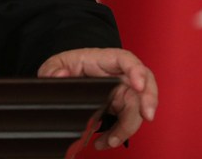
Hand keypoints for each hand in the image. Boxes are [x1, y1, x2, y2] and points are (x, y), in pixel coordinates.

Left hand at [37, 47, 156, 150]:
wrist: (71, 76)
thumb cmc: (69, 65)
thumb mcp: (55, 63)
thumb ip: (52, 69)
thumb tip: (60, 76)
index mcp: (105, 59)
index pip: (126, 59)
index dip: (136, 70)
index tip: (138, 85)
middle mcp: (120, 75)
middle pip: (143, 84)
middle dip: (148, 100)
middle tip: (147, 116)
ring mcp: (123, 91)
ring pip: (138, 108)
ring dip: (128, 127)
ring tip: (110, 141)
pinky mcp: (122, 107)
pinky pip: (127, 122)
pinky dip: (119, 134)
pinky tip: (106, 142)